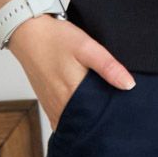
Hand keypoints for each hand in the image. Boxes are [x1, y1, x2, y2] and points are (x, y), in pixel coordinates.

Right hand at [6, 14, 135, 129]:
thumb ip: (107, 66)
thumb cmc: (57, 38)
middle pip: (86, 123)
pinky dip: (75, 117)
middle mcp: (60, 106)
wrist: (28, 33)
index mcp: (72, 95)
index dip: (111, 118)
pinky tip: (85, 108)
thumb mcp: (86, 47)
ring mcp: (52, 107)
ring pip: (74, 122)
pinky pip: (64, 118)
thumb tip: (129, 85)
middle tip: (117, 115)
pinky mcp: (47, 104)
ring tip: (104, 112)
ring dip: (88, 120)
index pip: (97, 118)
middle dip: (101, 122)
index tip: (124, 116)